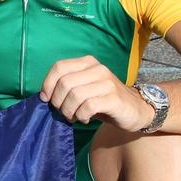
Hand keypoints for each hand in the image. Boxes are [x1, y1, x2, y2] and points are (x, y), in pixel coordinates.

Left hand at [39, 56, 153, 130]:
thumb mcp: (84, 88)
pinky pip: (87, 106)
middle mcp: (98, 69)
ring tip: (73, 116)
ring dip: (68, 111)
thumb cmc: (103, 100)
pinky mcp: (114, 98)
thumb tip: (44, 96)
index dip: (47, 84)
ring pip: (74, 95)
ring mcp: (107, 82)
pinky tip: (85, 119)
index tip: (45, 99)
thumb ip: (67, 86)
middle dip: (58, 102)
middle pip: (64, 83)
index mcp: (88, 62)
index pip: (59, 67)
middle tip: (63, 112)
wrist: (136, 109)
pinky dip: (81, 116)